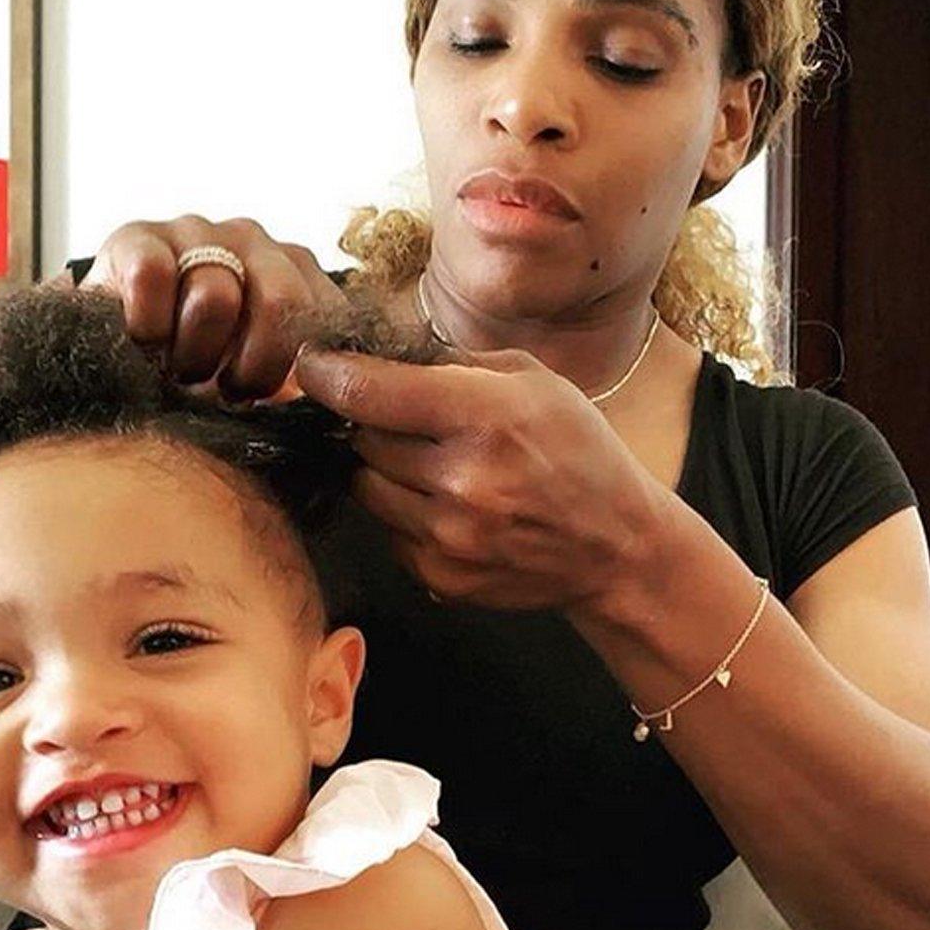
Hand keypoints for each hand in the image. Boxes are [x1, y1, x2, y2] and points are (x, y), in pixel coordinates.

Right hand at [80, 215, 346, 399]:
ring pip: (214, 296)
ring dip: (193, 354)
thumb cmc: (204, 370)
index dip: (301, 370)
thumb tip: (342, 399)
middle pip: (280, 304)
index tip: (274, 396)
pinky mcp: (136, 236)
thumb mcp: (264, 374)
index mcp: (296, 270)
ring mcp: (196, 231)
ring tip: (179, 369)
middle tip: (226, 390)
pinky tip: (144, 343)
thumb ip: (310, 375)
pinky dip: (148, 326)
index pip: (327, 315)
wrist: (119, 355)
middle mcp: (252, 240)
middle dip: (253, 368)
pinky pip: (152, 277)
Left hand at [293, 345, 677, 610]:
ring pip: (367, 487)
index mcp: (485, 416)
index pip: (367, 391)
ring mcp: (449, 537)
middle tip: (412, 419)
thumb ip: (452, 363)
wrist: (615, 544)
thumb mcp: (532, 380)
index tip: (314, 364)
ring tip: (436, 464)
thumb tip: (377, 351)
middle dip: (375, 422)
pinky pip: (389, 532)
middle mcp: (462, 480)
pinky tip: (452, 506)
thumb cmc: (576, 449)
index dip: (327, 372)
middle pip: (363, 439)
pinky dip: (406, 514)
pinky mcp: (441, 578)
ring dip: (387, 470)